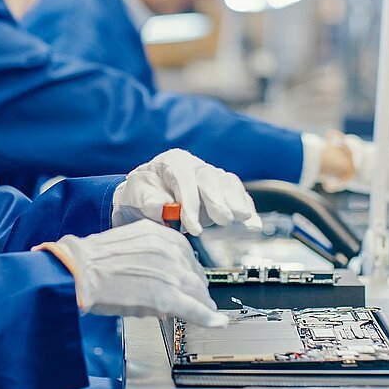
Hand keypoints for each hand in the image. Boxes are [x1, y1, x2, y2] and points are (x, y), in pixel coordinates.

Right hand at [38, 220, 227, 326]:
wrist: (80, 270)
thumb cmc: (95, 259)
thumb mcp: (131, 243)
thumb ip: (153, 253)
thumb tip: (163, 271)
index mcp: (162, 235)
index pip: (188, 256)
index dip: (191, 273)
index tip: (193, 281)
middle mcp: (171, 251)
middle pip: (194, 275)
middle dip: (197, 289)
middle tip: (199, 300)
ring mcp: (170, 274)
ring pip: (196, 292)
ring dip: (201, 304)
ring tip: (206, 314)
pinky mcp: (166, 298)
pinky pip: (194, 309)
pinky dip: (208, 317)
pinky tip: (217, 322)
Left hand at [112, 149, 260, 235]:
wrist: (144, 198)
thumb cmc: (140, 194)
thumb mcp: (135, 194)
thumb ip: (147, 200)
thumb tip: (162, 206)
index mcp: (173, 162)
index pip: (185, 179)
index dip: (190, 202)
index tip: (192, 227)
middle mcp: (195, 166)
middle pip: (211, 177)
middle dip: (218, 199)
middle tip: (223, 219)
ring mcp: (210, 178)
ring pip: (228, 183)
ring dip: (236, 202)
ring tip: (242, 219)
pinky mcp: (220, 193)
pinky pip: (237, 197)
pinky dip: (246, 209)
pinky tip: (253, 224)